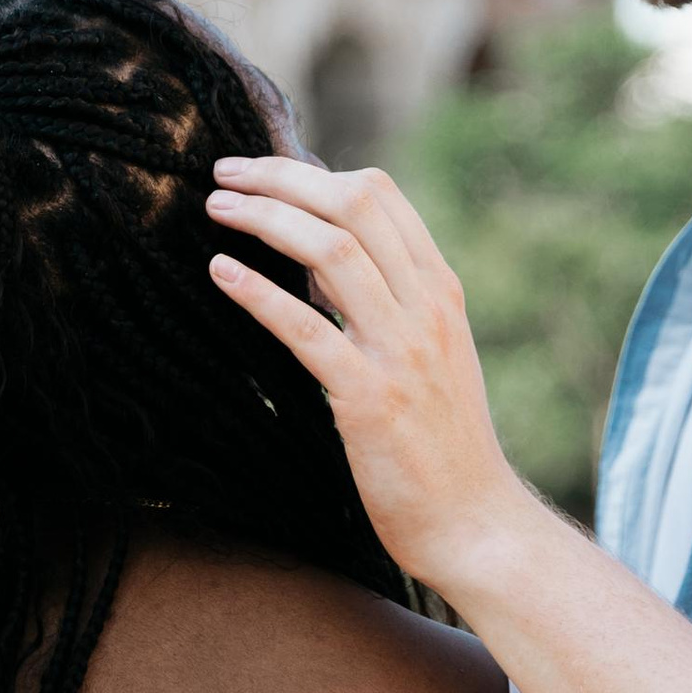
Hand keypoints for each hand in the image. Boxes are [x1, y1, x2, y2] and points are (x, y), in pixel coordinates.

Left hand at [205, 159, 530, 596]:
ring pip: (330, 252)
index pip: (381, 195)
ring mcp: (401, 351)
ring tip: (216, 207)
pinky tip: (221, 272)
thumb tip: (321, 259)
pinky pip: (307, 330)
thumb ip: (388, 302)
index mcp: (441, 290)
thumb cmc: (444, 444)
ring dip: (264, 218)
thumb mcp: (431, 354)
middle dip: (281, 177)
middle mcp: (426, 308)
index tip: (264, 170)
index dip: (313, 169)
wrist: (475, 523)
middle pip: (352, 204)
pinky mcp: (369, 399)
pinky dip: (259, 293)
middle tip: (224, 171)